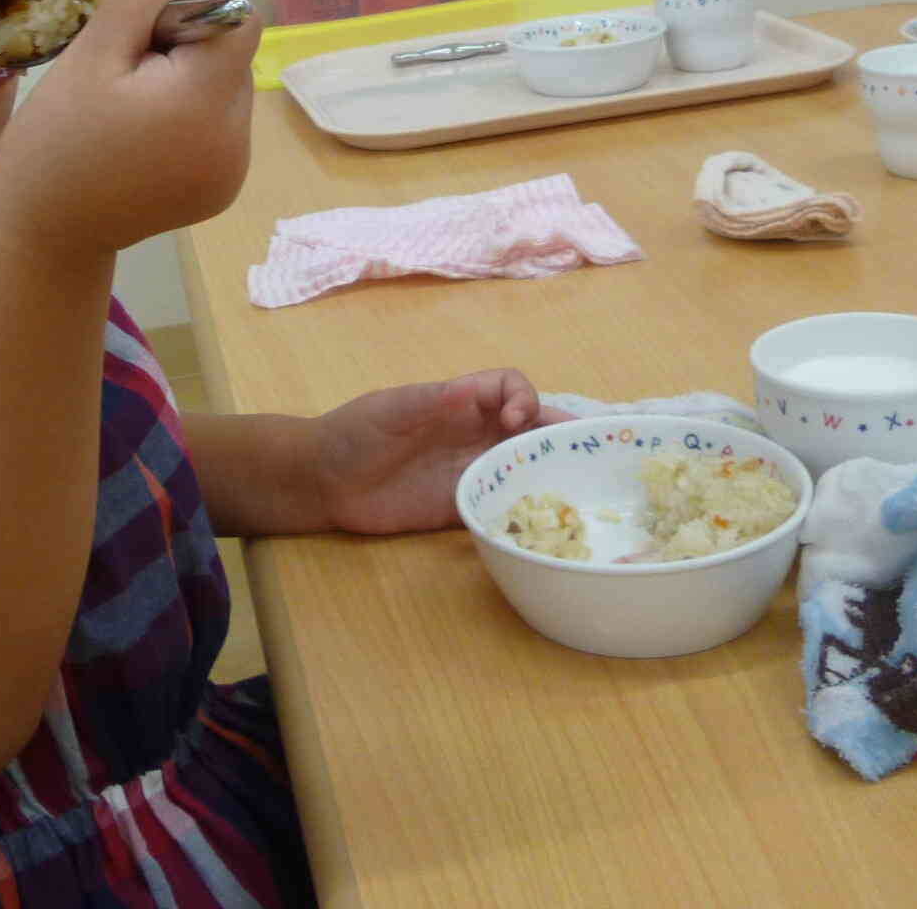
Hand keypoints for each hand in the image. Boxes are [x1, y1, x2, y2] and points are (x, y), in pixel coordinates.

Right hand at [0, 0, 260, 259]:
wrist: (44, 235)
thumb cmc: (54, 142)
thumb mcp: (93, 55)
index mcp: (206, 104)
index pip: (235, 16)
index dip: (190, 2)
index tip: (138, 22)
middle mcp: (236, 139)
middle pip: (233, 49)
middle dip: (183, 40)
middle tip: (122, 63)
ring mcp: (234, 168)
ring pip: (227, 82)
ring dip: (186, 74)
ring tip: (128, 98)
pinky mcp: (225, 185)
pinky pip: (221, 121)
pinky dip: (188, 110)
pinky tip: (141, 128)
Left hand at [308, 371, 565, 535]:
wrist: (322, 483)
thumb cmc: (351, 434)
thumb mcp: (388, 410)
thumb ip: (430, 402)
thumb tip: (474, 392)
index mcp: (461, 402)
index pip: (511, 389)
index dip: (525, 400)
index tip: (516, 422)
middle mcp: (475, 435)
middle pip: (531, 430)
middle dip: (563, 437)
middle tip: (594, 457)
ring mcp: (473, 472)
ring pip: (527, 469)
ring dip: (555, 476)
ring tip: (588, 494)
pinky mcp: (464, 508)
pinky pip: (505, 507)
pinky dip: (529, 513)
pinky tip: (550, 527)